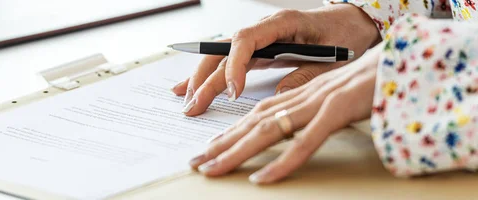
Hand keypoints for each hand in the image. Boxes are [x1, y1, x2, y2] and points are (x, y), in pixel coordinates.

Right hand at [172, 4, 379, 115]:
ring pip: (220, 57)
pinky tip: (192, 89)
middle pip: (223, 50)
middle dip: (206, 78)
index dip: (235, 66)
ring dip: (201, 80)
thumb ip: (305, 75)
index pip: (245, 40)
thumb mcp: (331, 59)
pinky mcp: (258, 52)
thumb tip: (278, 96)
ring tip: (187, 103)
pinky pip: (228, 62)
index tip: (232, 92)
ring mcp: (258, 40)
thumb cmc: (344, 35)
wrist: (350, 23)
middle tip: (194, 105)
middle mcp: (263, 29)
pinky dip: (210, 76)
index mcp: (281, 23)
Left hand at [188, 45, 381, 183]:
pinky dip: (283, 162)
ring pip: (269, 129)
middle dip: (223, 145)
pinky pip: (306, 141)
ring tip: (214, 170)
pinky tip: (263, 179)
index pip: (257, 115)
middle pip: (254, 123)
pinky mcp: (338, 110)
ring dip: (238, 152)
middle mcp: (304, 97)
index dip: (231, 132)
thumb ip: (314, 112)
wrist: (408, 58)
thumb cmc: (374, 79)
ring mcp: (319, 102)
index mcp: (302, 94)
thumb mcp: (337, 97)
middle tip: (198, 164)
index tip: (209, 149)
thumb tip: (294, 131)